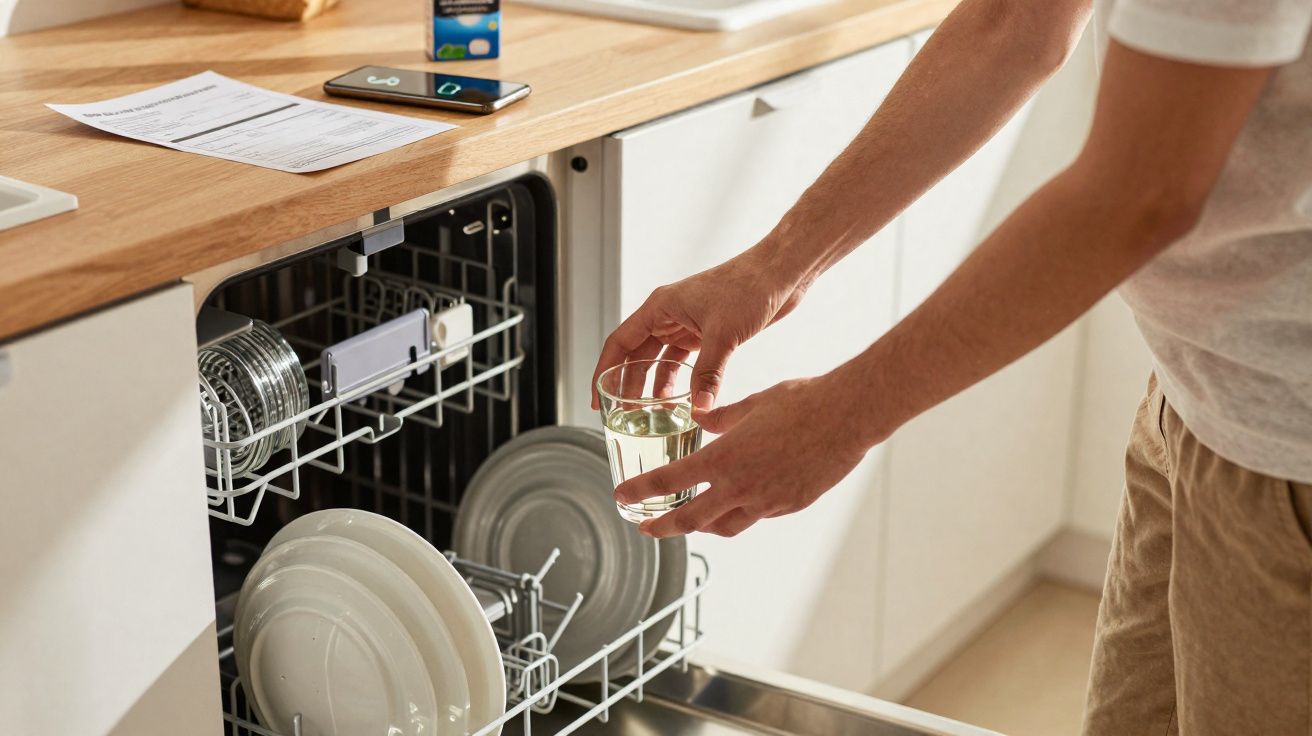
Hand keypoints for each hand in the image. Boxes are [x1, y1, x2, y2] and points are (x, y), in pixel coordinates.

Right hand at [591, 245, 811, 412]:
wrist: (780, 272)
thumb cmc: (749, 287)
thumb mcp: (724, 334)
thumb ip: (708, 374)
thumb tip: (698, 409)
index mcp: (660, 307)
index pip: (619, 343)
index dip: (604, 372)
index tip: (597, 399)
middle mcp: (669, 315)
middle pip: (637, 355)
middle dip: (629, 385)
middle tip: (625, 415)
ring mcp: (688, 323)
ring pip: (660, 360)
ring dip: (655, 386)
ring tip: (652, 415)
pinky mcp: (708, 332)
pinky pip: (684, 361)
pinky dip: (680, 380)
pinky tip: (682, 400)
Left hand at [613, 374, 881, 537]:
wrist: (848, 416)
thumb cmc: (802, 401)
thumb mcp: (753, 404)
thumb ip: (722, 417)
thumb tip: (703, 417)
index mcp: (724, 458)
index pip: (669, 482)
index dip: (641, 492)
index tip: (623, 498)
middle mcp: (740, 487)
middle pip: (690, 520)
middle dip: (662, 526)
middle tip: (646, 527)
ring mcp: (766, 502)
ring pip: (723, 527)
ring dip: (702, 526)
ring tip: (691, 521)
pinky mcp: (789, 506)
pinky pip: (755, 517)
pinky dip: (740, 513)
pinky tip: (739, 501)